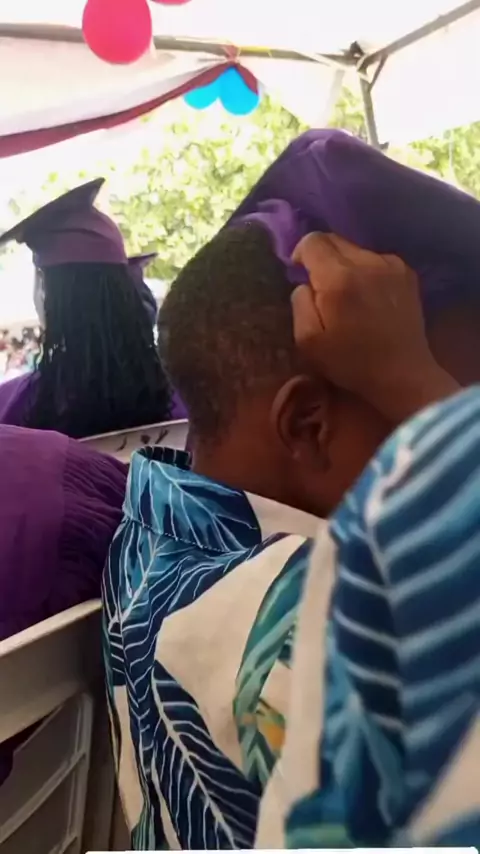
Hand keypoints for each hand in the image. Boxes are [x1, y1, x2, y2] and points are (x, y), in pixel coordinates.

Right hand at [291, 232, 458, 421]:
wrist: (403, 375)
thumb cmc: (351, 363)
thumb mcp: (308, 341)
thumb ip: (300, 303)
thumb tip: (305, 284)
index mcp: (339, 278)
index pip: (313, 241)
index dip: (300, 253)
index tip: (298, 272)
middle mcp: (367, 262)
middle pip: (335, 240)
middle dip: (321, 256)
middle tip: (320, 285)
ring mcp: (391, 266)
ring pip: (356, 250)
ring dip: (345, 265)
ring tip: (347, 294)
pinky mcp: (407, 274)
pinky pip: (377, 260)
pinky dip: (366, 271)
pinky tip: (369, 297)